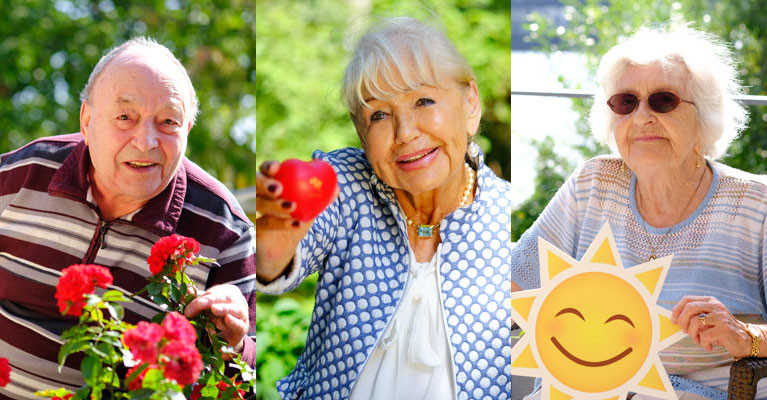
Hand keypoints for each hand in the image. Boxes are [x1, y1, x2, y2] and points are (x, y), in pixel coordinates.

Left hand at [185, 284, 248, 354]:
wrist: (227, 338)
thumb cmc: (216, 319)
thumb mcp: (205, 310)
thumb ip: (197, 301)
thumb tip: (187, 289)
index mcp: (228, 291)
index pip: (213, 293)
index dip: (200, 299)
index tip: (187, 309)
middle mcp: (237, 300)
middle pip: (224, 297)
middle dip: (210, 300)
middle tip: (198, 305)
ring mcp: (242, 313)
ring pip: (235, 308)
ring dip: (224, 308)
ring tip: (213, 309)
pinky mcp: (243, 327)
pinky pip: (239, 324)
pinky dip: (233, 321)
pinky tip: (227, 319)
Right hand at [255, 161, 337, 281]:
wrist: (282, 248)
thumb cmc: (295, 221)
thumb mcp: (310, 208)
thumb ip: (322, 197)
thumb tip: (337, 187)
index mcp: (272, 185)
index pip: (265, 171)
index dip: (268, 167)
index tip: (276, 167)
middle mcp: (260, 197)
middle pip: (256, 186)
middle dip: (265, 184)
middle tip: (279, 188)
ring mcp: (257, 214)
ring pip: (260, 205)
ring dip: (275, 205)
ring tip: (292, 206)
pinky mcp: (256, 231)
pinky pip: (267, 225)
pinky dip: (282, 223)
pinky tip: (297, 223)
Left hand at [671, 295, 751, 357]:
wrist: (745, 340)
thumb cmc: (721, 331)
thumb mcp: (707, 321)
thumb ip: (695, 317)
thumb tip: (675, 319)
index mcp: (710, 301)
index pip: (687, 300)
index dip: (677, 310)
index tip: (673, 321)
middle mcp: (715, 306)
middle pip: (689, 308)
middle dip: (682, 321)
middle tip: (684, 331)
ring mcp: (721, 316)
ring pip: (695, 322)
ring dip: (693, 335)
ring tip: (700, 340)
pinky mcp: (725, 328)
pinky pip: (704, 335)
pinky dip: (703, 343)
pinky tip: (709, 346)